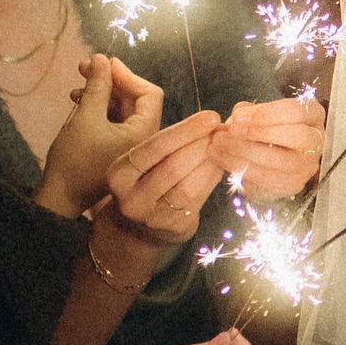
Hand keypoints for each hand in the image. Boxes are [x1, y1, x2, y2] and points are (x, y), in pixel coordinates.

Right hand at [37, 55, 163, 217]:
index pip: (150, 93)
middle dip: (111, 79)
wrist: (61, 197)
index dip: (127, 74)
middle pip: (136, 98)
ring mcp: (130, 144)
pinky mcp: (116, 147)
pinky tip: (77, 99)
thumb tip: (102, 58)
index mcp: (145, 133)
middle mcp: (143, 138)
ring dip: (102, 91)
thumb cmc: (74, 161)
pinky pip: (114, 119)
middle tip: (85, 66)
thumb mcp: (85, 117)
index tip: (103, 63)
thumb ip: (97, 86)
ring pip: (122, 107)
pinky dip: (98, 106)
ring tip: (77, 82)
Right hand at [102, 107, 224, 246]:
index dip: (187, 130)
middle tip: (224, 130)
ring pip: (189, 184)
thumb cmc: (145, 181)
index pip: (155, 146)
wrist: (137, 227)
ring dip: (211, 161)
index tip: (211, 117)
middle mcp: (132, 197)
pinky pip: (199, 198)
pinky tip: (221, 165)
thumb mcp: (143, 161)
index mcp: (119, 173)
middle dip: (203, 144)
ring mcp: (153, 216)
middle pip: (174, 165)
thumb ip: (168, 143)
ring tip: (225, 146)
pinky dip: (212, 178)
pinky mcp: (174, 227)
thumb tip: (210, 123)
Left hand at [210, 96, 325, 199]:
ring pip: (283, 161)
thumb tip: (238, 116)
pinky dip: (244, 169)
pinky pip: (270, 180)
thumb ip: (249, 112)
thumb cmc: (264, 131)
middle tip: (231, 130)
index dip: (267, 114)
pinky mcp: (294, 184)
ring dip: (247, 152)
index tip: (238, 116)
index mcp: (312, 115)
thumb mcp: (258, 114)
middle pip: (298, 136)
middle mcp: (317, 141)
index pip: (298, 111)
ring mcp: (308, 165)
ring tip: (221, 144)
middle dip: (261, 133)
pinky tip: (224, 159)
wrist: (266, 160)